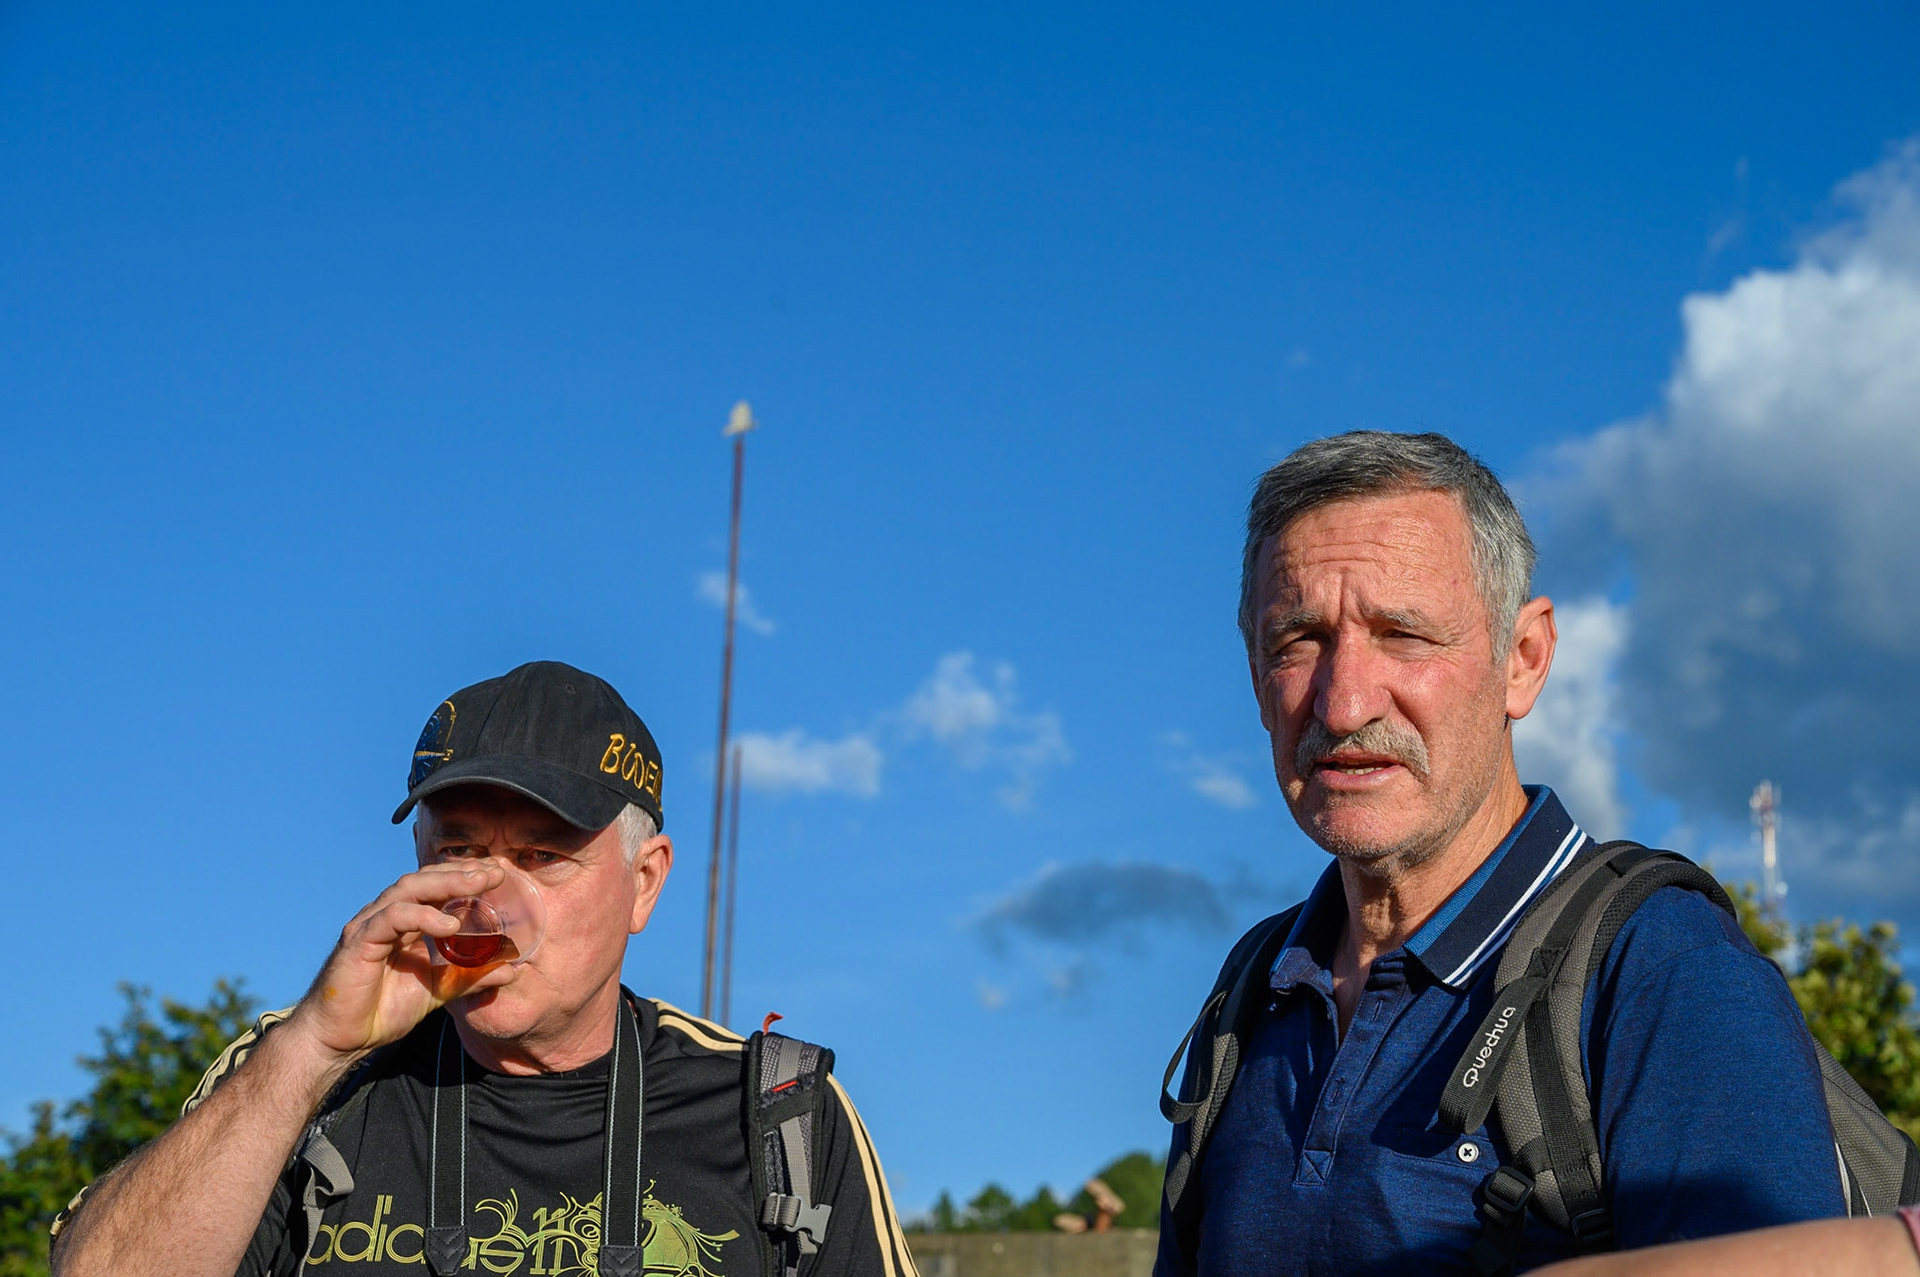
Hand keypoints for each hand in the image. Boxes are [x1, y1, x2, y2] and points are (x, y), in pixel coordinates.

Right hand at [285, 862, 521, 1063]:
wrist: (340, 1039)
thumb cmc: (384, 1010)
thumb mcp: (439, 991)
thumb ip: (471, 977)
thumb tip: (511, 971)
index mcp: (406, 922)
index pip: (437, 886)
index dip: (467, 876)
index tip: (500, 874)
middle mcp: (387, 915)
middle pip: (425, 879)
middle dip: (462, 872)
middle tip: (496, 872)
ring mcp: (370, 924)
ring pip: (409, 889)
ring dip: (447, 883)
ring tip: (480, 885)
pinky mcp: (359, 941)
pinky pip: (392, 918)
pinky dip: (423, 916)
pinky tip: (450, 924)